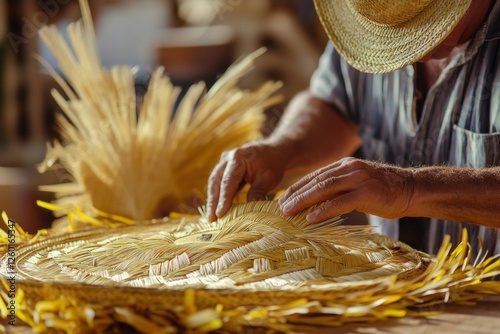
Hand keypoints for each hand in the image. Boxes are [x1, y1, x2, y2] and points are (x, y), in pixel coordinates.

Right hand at [207, 142, 288, 220]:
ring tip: (212, 216)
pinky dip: (217, 195)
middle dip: (213, 201)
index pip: (228, 181)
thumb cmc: (272, 164)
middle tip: (211, 219)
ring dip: (213, 199)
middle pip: (216, 181)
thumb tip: (248, 212)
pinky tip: (216, 208)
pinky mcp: (224, 168)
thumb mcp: (267, 179)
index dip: (224, 198)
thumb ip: (257, 193)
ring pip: (214, 182)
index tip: (220, 214)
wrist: (274, 152)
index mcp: (238, 158)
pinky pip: (217, 182)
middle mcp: (227, 158)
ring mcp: (224, 162)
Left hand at [278, 157, 414, 222]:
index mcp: (345, 165)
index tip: (283, 199)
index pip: (315, 176)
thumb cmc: (383, 191)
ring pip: (324, 189)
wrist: (411, 189)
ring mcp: (358, 179)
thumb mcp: (357, 184)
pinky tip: (310, 218)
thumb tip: (316, 202)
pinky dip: (323, 210)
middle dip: (296, 194)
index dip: (297, 187)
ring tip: (289, 212)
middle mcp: (349, 169)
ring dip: (303, 201)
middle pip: (316, 181)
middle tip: (280, 208)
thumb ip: (339, 188)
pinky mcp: (367, 193)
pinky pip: (340, 202)